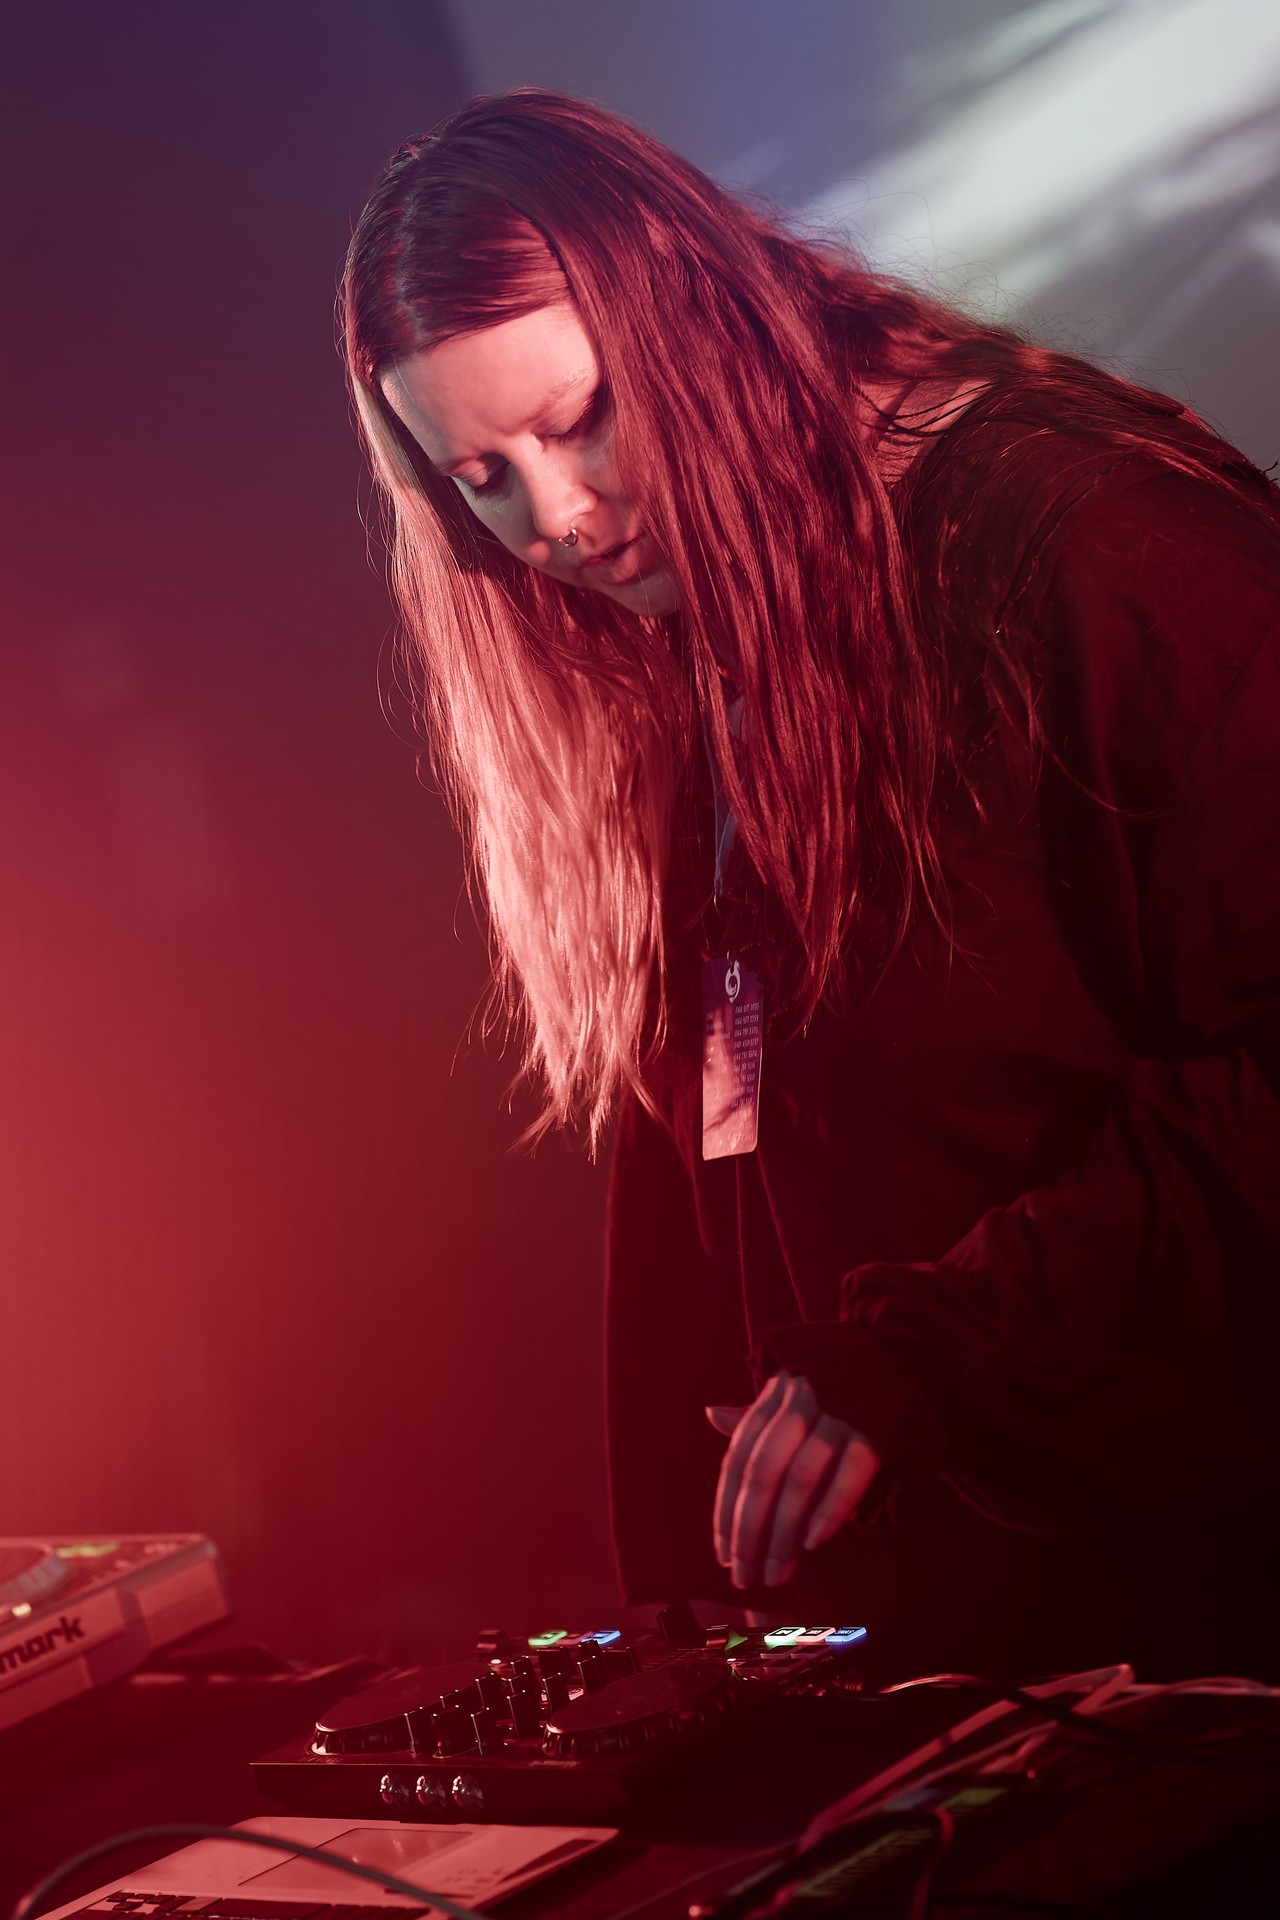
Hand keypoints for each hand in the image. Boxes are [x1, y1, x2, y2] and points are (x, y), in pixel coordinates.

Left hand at [706, 1372, 880, 1590]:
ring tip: (776, 1573)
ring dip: (784, 1533)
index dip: (727, 1509)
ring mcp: (839, 1414)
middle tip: (745, 1577)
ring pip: (800, 1479)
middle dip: (749, 1530)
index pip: (738, 1458)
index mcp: (776, 1396)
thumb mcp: (795, 1392)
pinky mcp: (877, 1429)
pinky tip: (814, 1544)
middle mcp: (801, 1402)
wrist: (906, 1357)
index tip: (724, 1555)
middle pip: (763, 1473)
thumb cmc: (840, 1385)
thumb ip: (756, 1414)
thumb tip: (711, 1414)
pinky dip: (830, 1511)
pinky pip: (849, 1475)